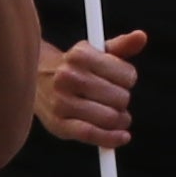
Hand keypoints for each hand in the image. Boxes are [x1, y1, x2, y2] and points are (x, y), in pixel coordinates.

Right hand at [36, 29, 143, 149]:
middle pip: (121, 98)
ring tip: (114, 115)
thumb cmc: (74, 66)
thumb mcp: (95, 51)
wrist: (34, 79)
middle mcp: (69, 77)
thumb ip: (120, 46)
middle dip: (123, 101)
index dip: (129, 80)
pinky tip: (122, 137)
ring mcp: (62, 102)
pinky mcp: (58, 124)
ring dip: (120, 120)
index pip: (127, 75)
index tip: (121, 81)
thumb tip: (141, 37)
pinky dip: (111, 139)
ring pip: (110, 118)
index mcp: (80, 55)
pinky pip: (92, 134)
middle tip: (115, 100)